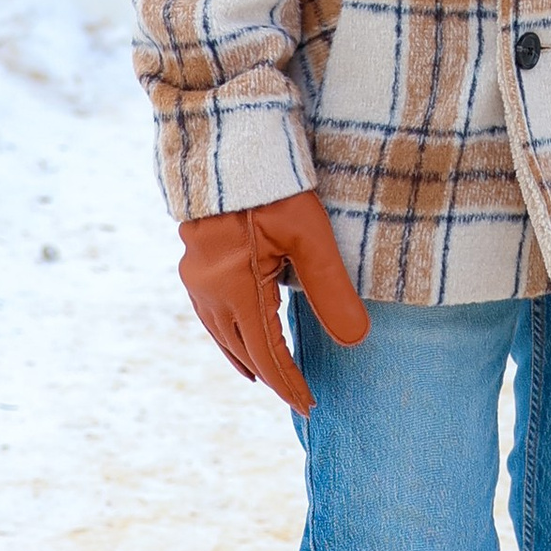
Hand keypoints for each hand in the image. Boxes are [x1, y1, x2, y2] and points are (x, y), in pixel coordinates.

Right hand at [178, 189, 369, 411]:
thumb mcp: (311, 236)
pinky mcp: (195, 264)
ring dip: (247, 359)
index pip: (267, 355)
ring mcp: (197, 278)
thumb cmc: (273, 186)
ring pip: (222, 335)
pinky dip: (229, 335)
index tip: (311, 405)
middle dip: (272, 377)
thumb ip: (332, 290)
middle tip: (299, 398)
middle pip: (242, 351)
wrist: (227, 144)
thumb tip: (356, 340)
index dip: (290, 384)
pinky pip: (211, 314)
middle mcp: (210, 291)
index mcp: (236, 289)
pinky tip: (239, 336)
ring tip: (268, 378)